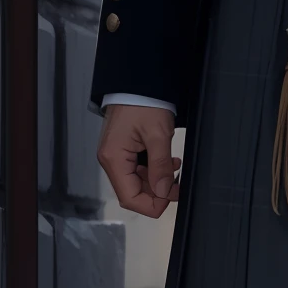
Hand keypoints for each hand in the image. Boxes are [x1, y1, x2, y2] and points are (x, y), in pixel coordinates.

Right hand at [97, 103, 180, 217]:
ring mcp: (115, 155)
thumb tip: (163, 192)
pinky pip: (136, 169)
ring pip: (136, 181)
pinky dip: (152, 170)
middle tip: (178, 185)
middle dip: (157, 192)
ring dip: (157, 180)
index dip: (150, 205)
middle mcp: (110, 160)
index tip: (170, 200)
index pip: (129, 197)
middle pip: (132, 191)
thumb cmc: (144, 102)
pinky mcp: (122, 149)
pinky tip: (167, 162)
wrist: (138, 82)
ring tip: (175, 168)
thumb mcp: (158, 135)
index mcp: (113, 159)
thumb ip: (160, 167)